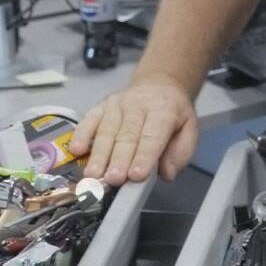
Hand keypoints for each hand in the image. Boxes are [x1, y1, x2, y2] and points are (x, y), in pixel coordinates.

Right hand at [69, 80, 199, 184]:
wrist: (159, 86)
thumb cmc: (172, 113)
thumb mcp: (189, 129)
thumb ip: (181, 153)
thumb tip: (167, 173)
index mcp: (163, 110)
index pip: (152, 135)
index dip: (144, 156)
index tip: (136, 175)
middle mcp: (138, 105)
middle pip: (127, 135)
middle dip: (119, 160)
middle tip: (113, 179)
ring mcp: (117, 104)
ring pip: (106, 130)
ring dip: (99, 154)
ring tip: (94, 174)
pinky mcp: (101, 106)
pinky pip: (89, 120)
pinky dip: (81, 135)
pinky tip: (76, 151)